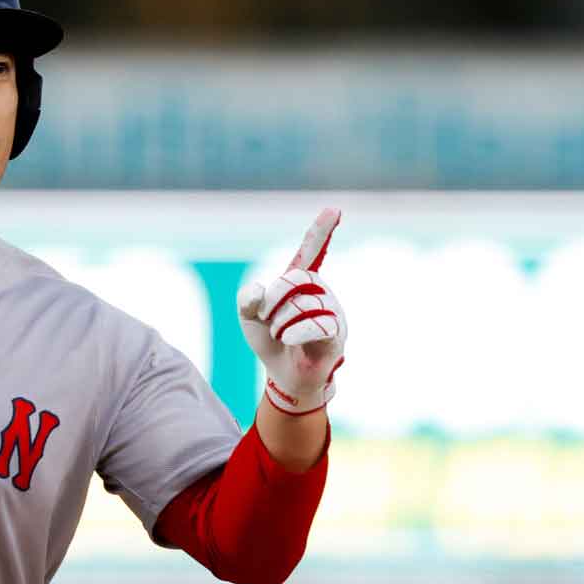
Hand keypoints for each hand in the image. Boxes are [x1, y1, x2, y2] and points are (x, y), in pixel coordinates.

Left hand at [237, 208, 347, 415]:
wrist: (283, 374)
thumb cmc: (269, 340)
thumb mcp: (248, 317)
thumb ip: (247, 299)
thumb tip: (259, 292)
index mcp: (299, 281)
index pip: (311, 250)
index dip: (320, 230)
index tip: (334, 209)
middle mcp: (320, 290)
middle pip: (295, 279)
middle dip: (273, 300)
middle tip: (266, 319)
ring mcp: (332, 310)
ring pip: (303, 305)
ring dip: (280, 323)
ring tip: (281, 335)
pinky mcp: (336, 332)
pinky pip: (317, 325)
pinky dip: (295, 333)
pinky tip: (289, 339)